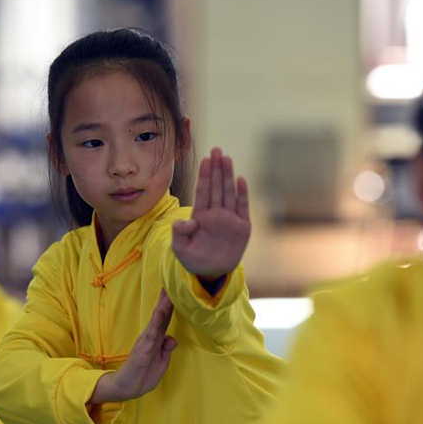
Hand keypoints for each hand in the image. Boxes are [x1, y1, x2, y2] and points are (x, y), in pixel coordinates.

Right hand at [89, 290, 177, 403]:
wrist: (127, 388)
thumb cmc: (143, 375)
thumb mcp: (161, 361)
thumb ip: (165, 349)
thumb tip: (172, 338)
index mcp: (156, 339)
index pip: (165, 319)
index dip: (171, 305)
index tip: (175, 290)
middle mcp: (150, 336)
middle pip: (161, 315)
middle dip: (167, 299)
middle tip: (172, 282)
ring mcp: (146, 341)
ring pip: (157, 320)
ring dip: (163, 306)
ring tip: (168, 292)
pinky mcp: (143, 349)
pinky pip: (152, 333)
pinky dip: (157, 321)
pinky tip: (161, 311)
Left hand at [172, 147, 250, 279]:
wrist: (211, 273)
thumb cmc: (193, 260)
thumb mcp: (181, 249)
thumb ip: (180, 234)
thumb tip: (183, 222)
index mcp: (200, 216)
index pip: (202, 192)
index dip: (204, 176)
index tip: (205, 160)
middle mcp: (215, 213)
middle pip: (216, 187)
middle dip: (216, 169)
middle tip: (217, 150)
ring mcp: (229, 219)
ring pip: (228, 193)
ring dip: (228, 176)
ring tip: (227, 159)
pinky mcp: (242, 226)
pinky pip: (242, 207)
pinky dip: (242, 194)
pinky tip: (240, 180)